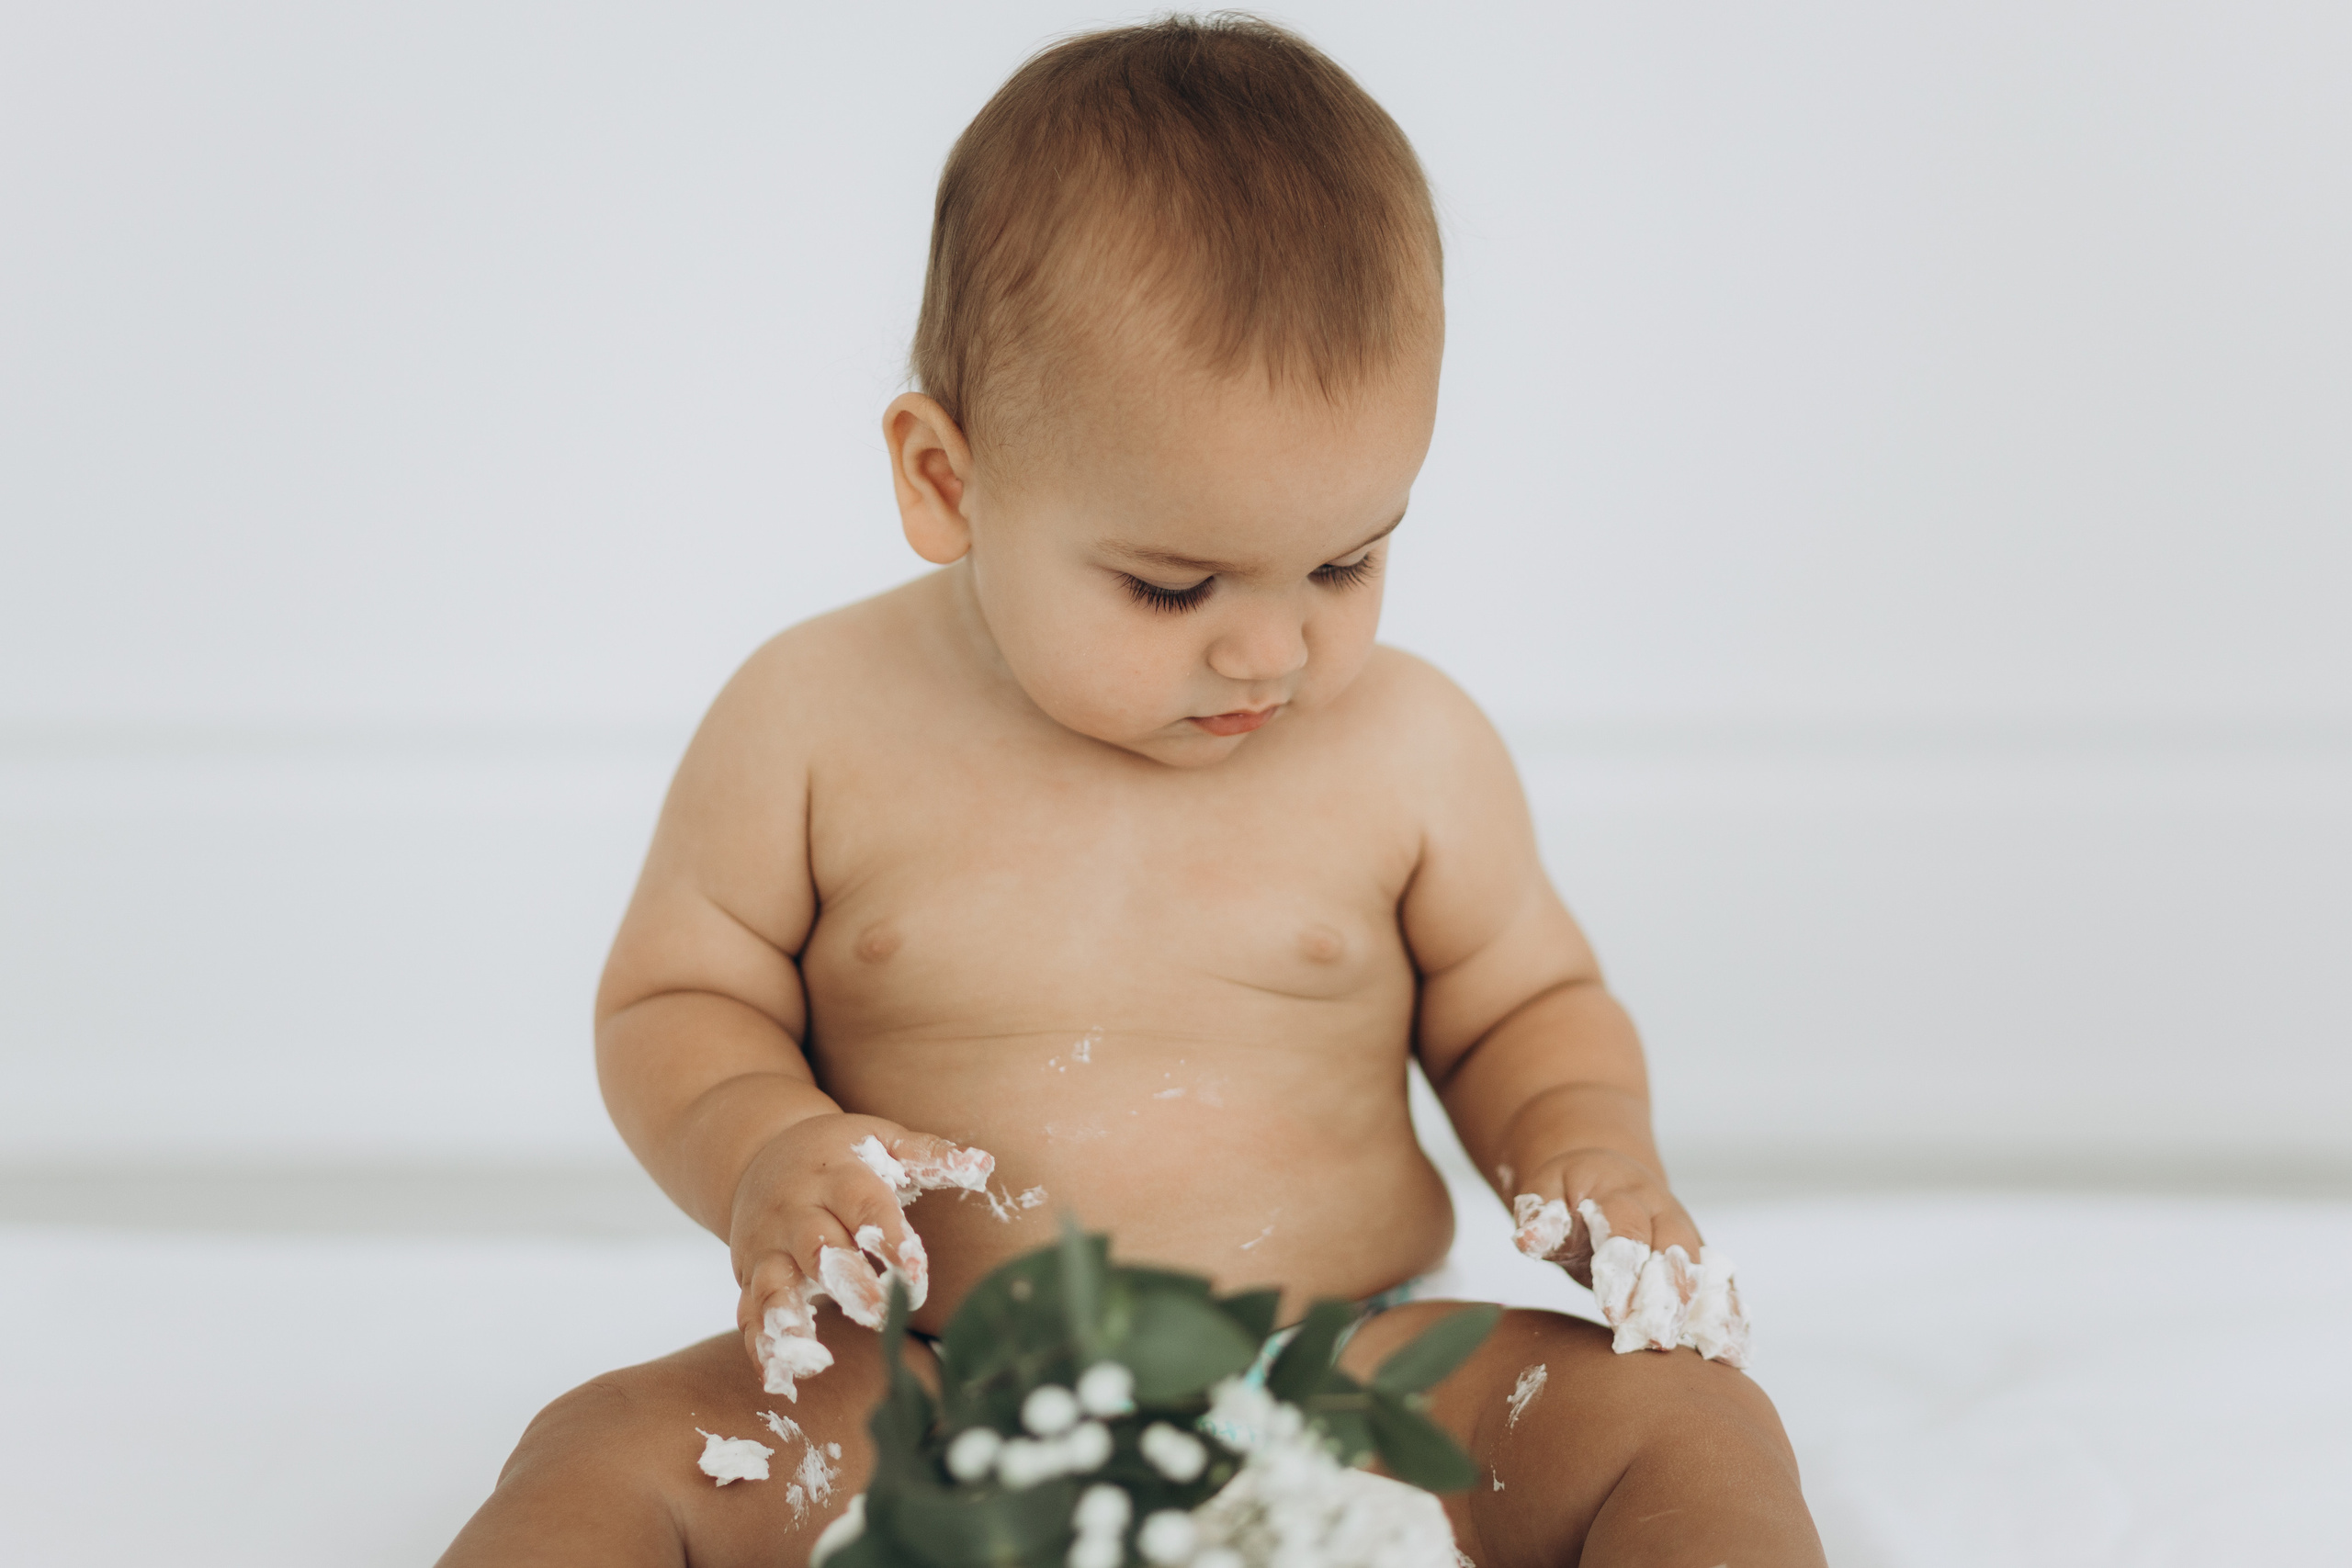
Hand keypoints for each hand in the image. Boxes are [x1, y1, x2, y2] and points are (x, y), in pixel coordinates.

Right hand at [729, 1113, 993, 1397]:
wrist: (759, 1151)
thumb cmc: (840, 1153)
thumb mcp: (882, 1139)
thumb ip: (930, 1155)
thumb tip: (983, 1165)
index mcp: (836, 1175)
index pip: (864, 1206)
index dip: (889, 1239)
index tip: (916, 1274)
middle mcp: (797, 1209)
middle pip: (818, 1247)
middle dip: (847, 1283)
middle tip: (879, 1315)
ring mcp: (768, 1243)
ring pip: (774, 1283)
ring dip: (788, 1320)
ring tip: (810, 1359)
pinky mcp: (748, 1272)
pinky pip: (748, 1310)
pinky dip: (759, 1344)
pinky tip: (775, 1376)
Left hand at [1506, 1147, 1748, 1366]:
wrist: (1602, 1172)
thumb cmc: (1567, 1192)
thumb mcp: (1544, 1192)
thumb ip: (1541, 1217)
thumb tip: (1528, 1239)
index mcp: (1619, 1191)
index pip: (1626, 1229)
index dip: (1622, 1270)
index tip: (1615, 1314)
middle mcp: (1661, 1210)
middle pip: (1674, 1250)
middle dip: (1667, 1296)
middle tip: (1658, 1340)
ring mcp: (1685, 1233)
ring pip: (1705, 1269)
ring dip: (1709, 1309)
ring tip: (1715, 1351)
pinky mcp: (1699, 1258)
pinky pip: (1722, 1285)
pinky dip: (1732, 1316)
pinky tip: (1738, 1352)